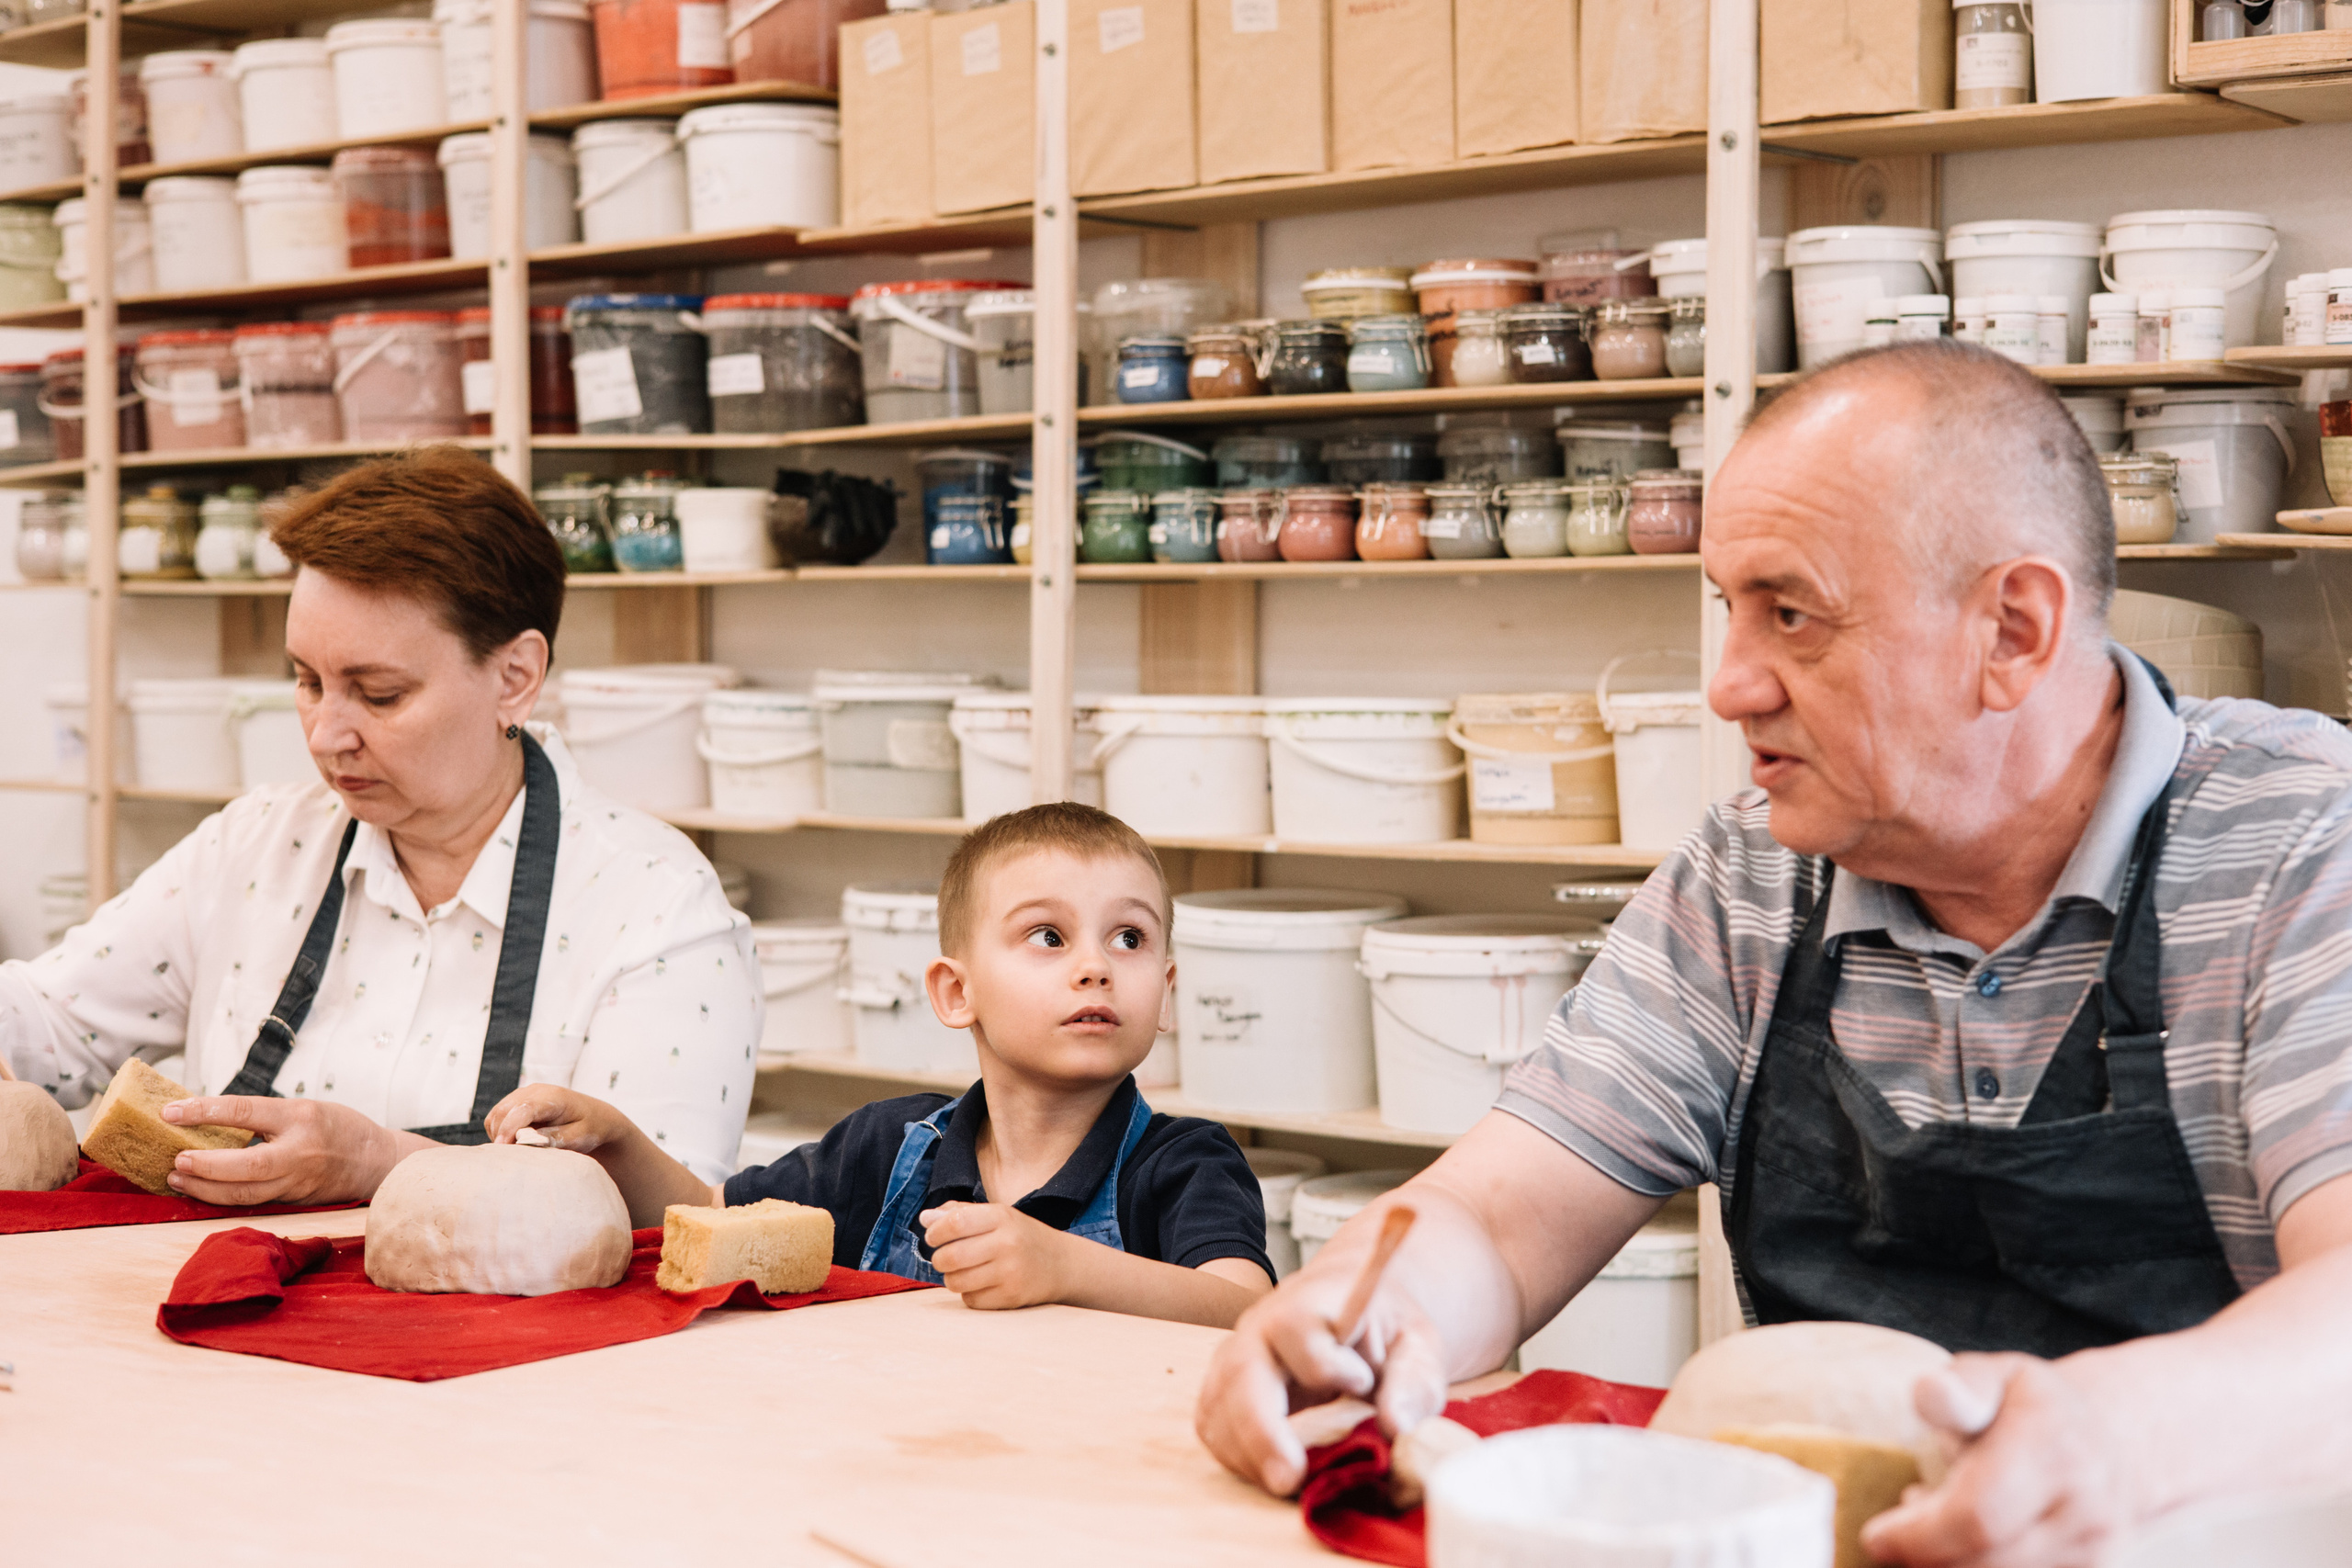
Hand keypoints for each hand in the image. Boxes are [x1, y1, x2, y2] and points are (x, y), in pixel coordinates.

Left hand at [161, 1095, 404, 1204]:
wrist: (376, 1161)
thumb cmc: (337, 1127)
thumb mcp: (304, 1108)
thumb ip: (263, 1116)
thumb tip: (206, 1118)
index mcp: (300, 1117)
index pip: (244, 1112)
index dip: (203, 1111)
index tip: (171, 1112)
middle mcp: (300, 1152)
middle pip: (245, 1166)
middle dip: (204, 1166)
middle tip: (175, 1160)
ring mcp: (297, 1182)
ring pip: (244, 1194)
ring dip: (205, 1189)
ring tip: (177, 1179)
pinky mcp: (292, 1201)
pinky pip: (251, 1202)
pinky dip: (221, 1198)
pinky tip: (201, 1191)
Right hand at [483, 1083, 631, 1154]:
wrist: (595, 1117)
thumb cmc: (589, 1127)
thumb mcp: (579, 1137)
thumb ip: (555, 1138)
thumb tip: (529, 1141)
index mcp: (553, 1097)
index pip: (524, 1109)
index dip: (510, 1128)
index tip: (503, 1147)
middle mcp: (535, 1091)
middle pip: (504, 1110)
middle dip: (502, 1134)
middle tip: (510, 1157)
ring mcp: (524, 1094)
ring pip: (497, 1114)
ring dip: (499, 1133)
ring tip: (516, 1151)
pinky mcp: (517, 1101)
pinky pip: (497, 1116)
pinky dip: (499, 1131)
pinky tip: (514, 1142)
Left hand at [918, 1201, 1076, 1309]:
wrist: (1061, 1265)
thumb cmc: (1020, 1236)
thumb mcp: (996, 1215)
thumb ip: (959, 1213)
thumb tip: (925, 1219)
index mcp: (1001, 1217)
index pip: (955, 1223)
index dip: (935, 1232)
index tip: (933, 1237)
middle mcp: (1007, 1243)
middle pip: (950, 1256)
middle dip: (939, 1259)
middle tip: (945, 1257)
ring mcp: (1010, 1272)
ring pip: (956, 1281)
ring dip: (951, 1278)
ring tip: (962, 1271)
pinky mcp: (1011, 1297)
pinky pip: (971, 1300)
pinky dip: (969, 1294)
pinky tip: (981, 1284)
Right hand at [1194, 1264, 1450, 1497]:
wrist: (1353, 1317)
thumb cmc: (1385, 1331)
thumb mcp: (1417, 1346)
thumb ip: (1413, 1382)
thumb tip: (1397, 1427)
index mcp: (1310, 1306)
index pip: (1297, 1327)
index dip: (1325, 1363)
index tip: (1363, 1384)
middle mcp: (1261, 1328)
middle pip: (1242, 1371)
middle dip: (1262, 1430)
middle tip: (1290, 1479)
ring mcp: (1235, 1359)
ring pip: (1219, 1405)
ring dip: (1248, 1453)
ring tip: (1289, 1484)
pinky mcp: (1224, 1391)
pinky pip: (1213, 1426)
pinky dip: (1237, 1457)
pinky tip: (1270, 1471)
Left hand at [1861, 1354, 2141, 1567]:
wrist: (2117, 1442)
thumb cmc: (2034, 1406)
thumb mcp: (1998, 1376)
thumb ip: (1962, 1384)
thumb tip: (1930, 1392)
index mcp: (2055, 1446)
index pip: (1977, 1514)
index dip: (1918, 1535)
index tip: (1875, 1534)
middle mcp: (2087, 1505)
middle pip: (1985, 1558)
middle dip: (1925, 1554)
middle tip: (1891, 1534)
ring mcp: (2096, 1548)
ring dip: (1948, 1563)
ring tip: (1928, 1524)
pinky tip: (1960, 1543)